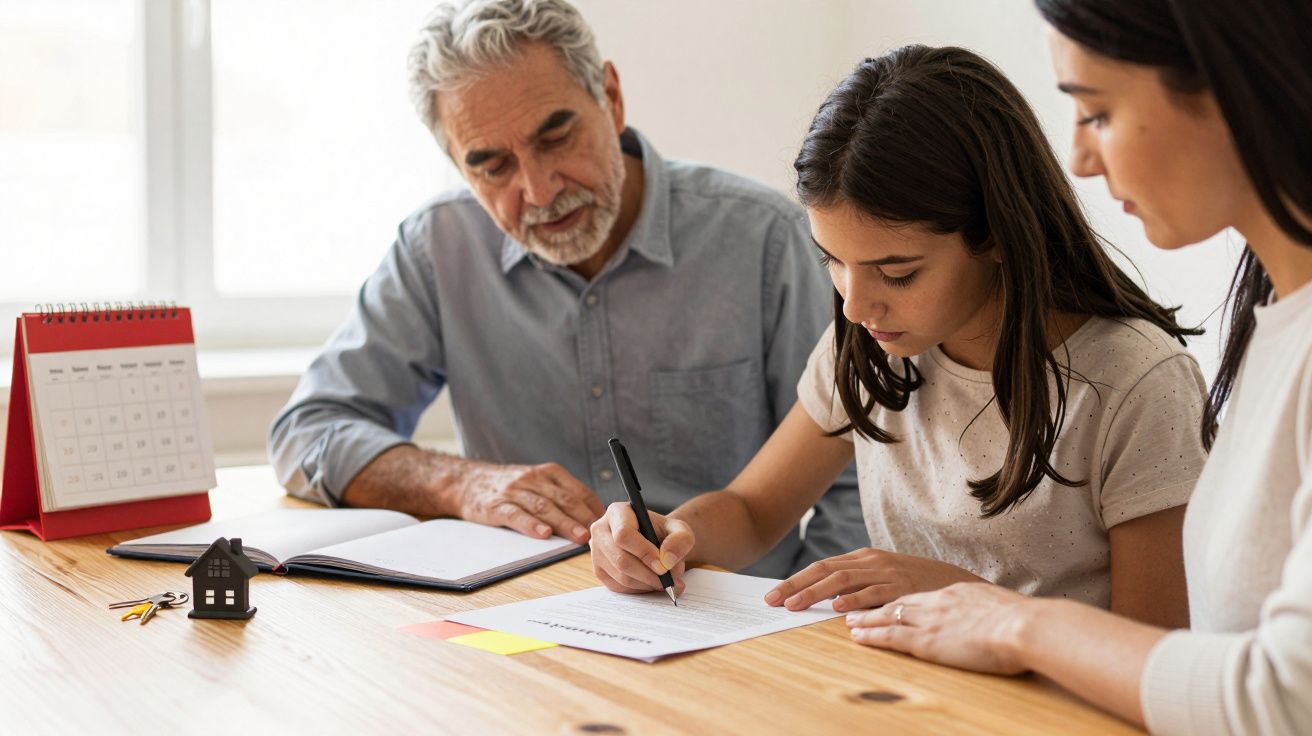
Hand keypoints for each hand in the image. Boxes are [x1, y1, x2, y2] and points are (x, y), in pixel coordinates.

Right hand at [455, 462, 604, 543]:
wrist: (467, 481)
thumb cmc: (511, 486)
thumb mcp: (537, 481)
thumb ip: (561, 495)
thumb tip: (593, 518)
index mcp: (549, 472)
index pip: (578, 491)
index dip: (594, 509)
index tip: (606, 525)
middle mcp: (533, 478)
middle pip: (564, 499)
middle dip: (583, 518)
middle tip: (598, 534)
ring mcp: (515, 491)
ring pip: (544, 507)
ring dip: (565, 523)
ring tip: (580, 537)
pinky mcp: (496, 506)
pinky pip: (516, 515)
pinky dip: (531, 524)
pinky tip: (543, 534)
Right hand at [590, 502, 693, 594]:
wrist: (656, 541)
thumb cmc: (664, 533)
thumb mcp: (680, 529)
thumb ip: (681, 539)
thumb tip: (667, 560)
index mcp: (617, 512)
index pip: (623, 534)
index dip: (644, 553)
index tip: (663, 566)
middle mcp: (601, 530)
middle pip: (620, 559)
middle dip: (648, 574)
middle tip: (669, 581)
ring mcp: (596, 552)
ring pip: (620, 576)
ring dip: (647, 584)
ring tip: (665, 581)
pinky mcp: (599, 571)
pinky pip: (618, 587)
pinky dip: (639, 589)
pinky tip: (651, 582)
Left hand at [764, 547, 984, 611]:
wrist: (956, 583)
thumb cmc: (916, 585)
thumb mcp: (883, 579)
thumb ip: (856, 586)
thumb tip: (825, 600)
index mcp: (863, 558)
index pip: (821, 567)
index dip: (795, 580)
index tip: (772, 595)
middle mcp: (871, 561)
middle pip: (825, 570)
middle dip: (795, 585)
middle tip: (772, 600)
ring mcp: (886, 572)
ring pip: (843, 580)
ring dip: (815, 593)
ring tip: (794, 605)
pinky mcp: (903, 587)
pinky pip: (873, 592)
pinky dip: (853, 599)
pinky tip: (836, 609)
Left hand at [844, 583, 1032, 674]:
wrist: (1023, 625)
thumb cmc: (1024, 621)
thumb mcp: (1002, 607)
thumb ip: (990, 611)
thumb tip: (997, 618)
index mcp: (956, 593)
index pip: (921, 595)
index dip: (901, 598)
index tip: (889, 600)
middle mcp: (938, 602)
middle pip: (898, 601)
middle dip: (874, 604)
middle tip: (856, 606)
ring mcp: (930, 620)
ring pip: (888, 616)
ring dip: (865, 619)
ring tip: (848, 621)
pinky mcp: (927, 641)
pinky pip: (891, 637)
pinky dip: (871, 636)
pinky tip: (857, 637)